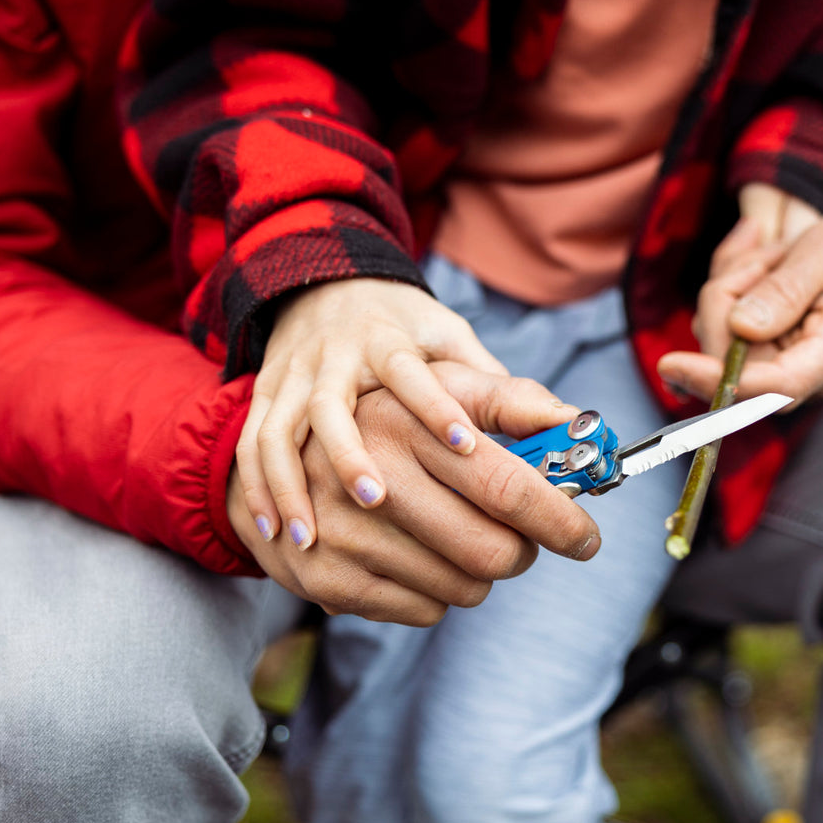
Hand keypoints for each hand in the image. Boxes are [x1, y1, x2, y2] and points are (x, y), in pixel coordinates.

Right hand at [227, 363, 601, 624]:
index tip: (587, 537)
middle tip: (522, 540)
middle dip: (523, 553)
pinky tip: (418, 559)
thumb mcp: (441, 386)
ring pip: (463, 588)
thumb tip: (579, 421)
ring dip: (480, 574)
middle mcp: (372, 479)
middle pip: (489, 551)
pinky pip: (424, 612)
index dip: (558, 518)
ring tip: (459, 539)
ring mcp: (346, 534)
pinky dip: (438, 595)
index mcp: (406, 422)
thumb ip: (512, 400)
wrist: (283, 459)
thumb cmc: (386, 418)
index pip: (505, 485)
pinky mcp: (328, 578)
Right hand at [238, 277, 508, 548]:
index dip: (436, 408)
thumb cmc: (400, 326)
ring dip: (293, 484)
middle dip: (350, 460)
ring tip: (311, 537)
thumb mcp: (449, 339)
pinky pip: (253, 446)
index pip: (409, 370)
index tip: (466, 447)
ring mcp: (291, 379)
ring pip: (281, 431)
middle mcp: (332, 358)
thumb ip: (499, 388)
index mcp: (385, 339)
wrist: (320, 285)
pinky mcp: (265, 399)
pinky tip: (275, 534)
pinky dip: (258, 490)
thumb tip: (569, 428)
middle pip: (333, 409)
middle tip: (377, 503)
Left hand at [657, 184, 822, 404]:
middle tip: (766, 253)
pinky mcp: (781, 368)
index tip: (671, 363)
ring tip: (778, 260)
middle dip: (729, 296)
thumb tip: (738, 328)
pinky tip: (767, 271)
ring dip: (735, 291)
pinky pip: (733, 339)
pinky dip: (736, 298)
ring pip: (727, 344)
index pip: (775, 385)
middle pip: (736, 358)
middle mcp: (821, 379)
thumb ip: (785, 288)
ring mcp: (800, 378)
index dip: (718, 380)